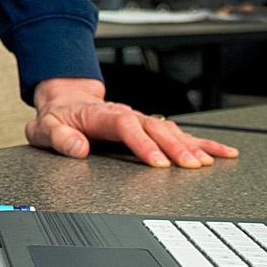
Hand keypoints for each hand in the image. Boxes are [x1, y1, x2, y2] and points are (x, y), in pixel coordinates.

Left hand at [26, 77, 237, 168]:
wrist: (66, 100)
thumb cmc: (57, 118)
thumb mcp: (45, 128)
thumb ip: (59, 139)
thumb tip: (78, 148)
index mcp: (101, 115)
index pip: (126, 126)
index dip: (143, 144)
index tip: (157, 163)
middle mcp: (126, 114)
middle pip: (155, 128)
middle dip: (175, 147)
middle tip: (191, 167)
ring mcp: (141, 119)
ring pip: (171, 130)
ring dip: (191, 146)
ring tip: (209, 162)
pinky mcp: (150, 127)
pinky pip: (179, 133)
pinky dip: (202, 143)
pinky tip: (222, 153)